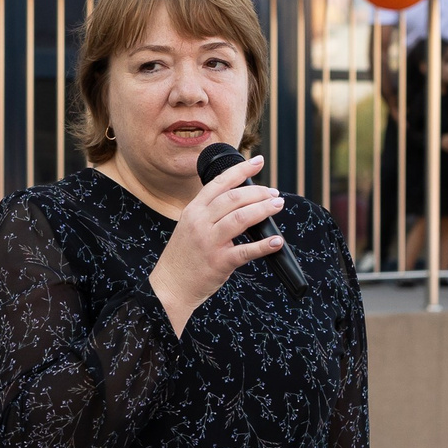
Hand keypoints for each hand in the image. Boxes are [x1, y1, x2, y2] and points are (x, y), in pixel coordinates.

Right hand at [150, 153, 285, 334]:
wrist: (170, 286)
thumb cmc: (184, 256)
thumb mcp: (190, 226)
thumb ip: (209, 212)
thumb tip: (240, 200)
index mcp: (193, 210)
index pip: (219, 183)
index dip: (241, 170)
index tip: (258, 161)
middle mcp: (200, 222)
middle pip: (234, 198)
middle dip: (258, 192)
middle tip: (274, 194)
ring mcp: (209, 242)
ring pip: (241, 218)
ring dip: (263, 209)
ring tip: (277, 206)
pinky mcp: (219, 262)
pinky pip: (245, 251)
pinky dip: (264, 245)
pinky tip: (276, 241)